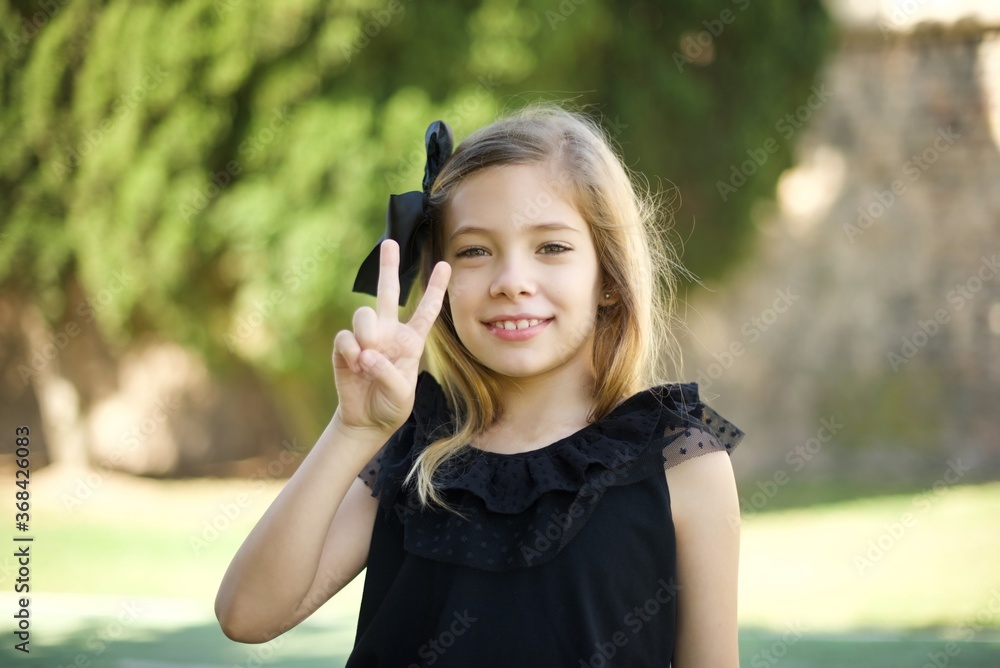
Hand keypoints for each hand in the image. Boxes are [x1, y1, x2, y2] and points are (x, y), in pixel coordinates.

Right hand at [332, 239, 450, 434]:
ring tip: (367, 358)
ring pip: (363, 314)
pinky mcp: (345, 347)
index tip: (445, 265)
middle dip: (389, 267)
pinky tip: (355, 365)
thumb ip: (388, 371)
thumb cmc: (391, 404)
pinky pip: (346, 338)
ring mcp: (366, 338)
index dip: (436, 289)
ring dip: (367, 333)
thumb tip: (366, 352)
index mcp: (411, 340)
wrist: (367, 420)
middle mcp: (389, 332)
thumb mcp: (401, 392)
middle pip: (389, 293)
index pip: (426, 310)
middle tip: (390, 243)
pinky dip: (350, 351)